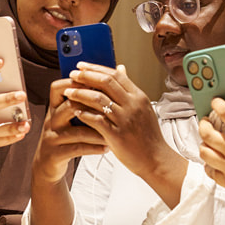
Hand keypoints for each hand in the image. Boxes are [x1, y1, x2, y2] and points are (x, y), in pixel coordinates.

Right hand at [32, 77, 107, 185]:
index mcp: (55, 107)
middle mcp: (52, 120)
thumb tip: (105, 84)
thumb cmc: (66, 137)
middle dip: (93, 106)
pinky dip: (94, 148)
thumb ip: (83, 103)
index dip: (75, 83)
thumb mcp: (70, 117)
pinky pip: (78, 149)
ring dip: (98, 131)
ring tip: (114, 132)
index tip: (97, 84)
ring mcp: (52, 137)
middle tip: (112, 109)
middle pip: (69, 106)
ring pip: (77, 131)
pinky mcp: (56, 154)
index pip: (58, 88)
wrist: (48, 163)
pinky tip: (107, 147)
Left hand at [63, 63, 184, 202]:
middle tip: (72, 75)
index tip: (81, 66)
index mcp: (139, 97)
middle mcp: (133, 105)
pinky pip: (96, 120)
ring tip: (68, 92)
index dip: (96, 68)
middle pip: (106, 82)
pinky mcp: (117, 135)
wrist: (155, 159)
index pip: (116, 74)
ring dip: (80, 94)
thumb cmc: (148, 135)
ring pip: (98, 99)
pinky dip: (84, 114)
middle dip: (85, 76)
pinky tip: (75, 111)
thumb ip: (129, 89)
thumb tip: (120, 68)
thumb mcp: (143, 107)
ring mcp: (125, 120)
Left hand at [198, 99, 224, 224]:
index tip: (215, 102)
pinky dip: (208, 163)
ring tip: (208, 140)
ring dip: (203, 143)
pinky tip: (214, 159)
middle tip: (206, 121)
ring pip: (204, 152)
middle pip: (208, 133)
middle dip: (203, 123)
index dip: (218, 105)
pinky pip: (209, 171)